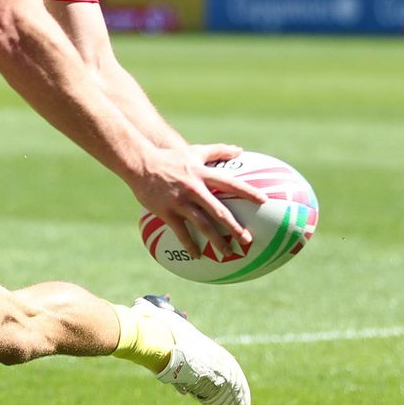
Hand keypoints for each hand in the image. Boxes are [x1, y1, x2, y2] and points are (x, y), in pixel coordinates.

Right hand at [129, 143, 267, 257]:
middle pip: (219, 211)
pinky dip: (189, 244)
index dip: (247, 191)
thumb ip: (218, 151)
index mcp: (202, 174)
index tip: (263, 201)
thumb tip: (239, 150)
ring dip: (216, 240)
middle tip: (247, 240)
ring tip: (227, 253)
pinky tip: (197, 255)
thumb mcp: (194, 151)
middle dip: (234, 227)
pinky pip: (181, 232)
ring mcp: (180, 201)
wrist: (140, 164)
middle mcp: (194, 188)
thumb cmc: (169, 158)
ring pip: (202, 224)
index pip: (230, 183)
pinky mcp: (166, 211)